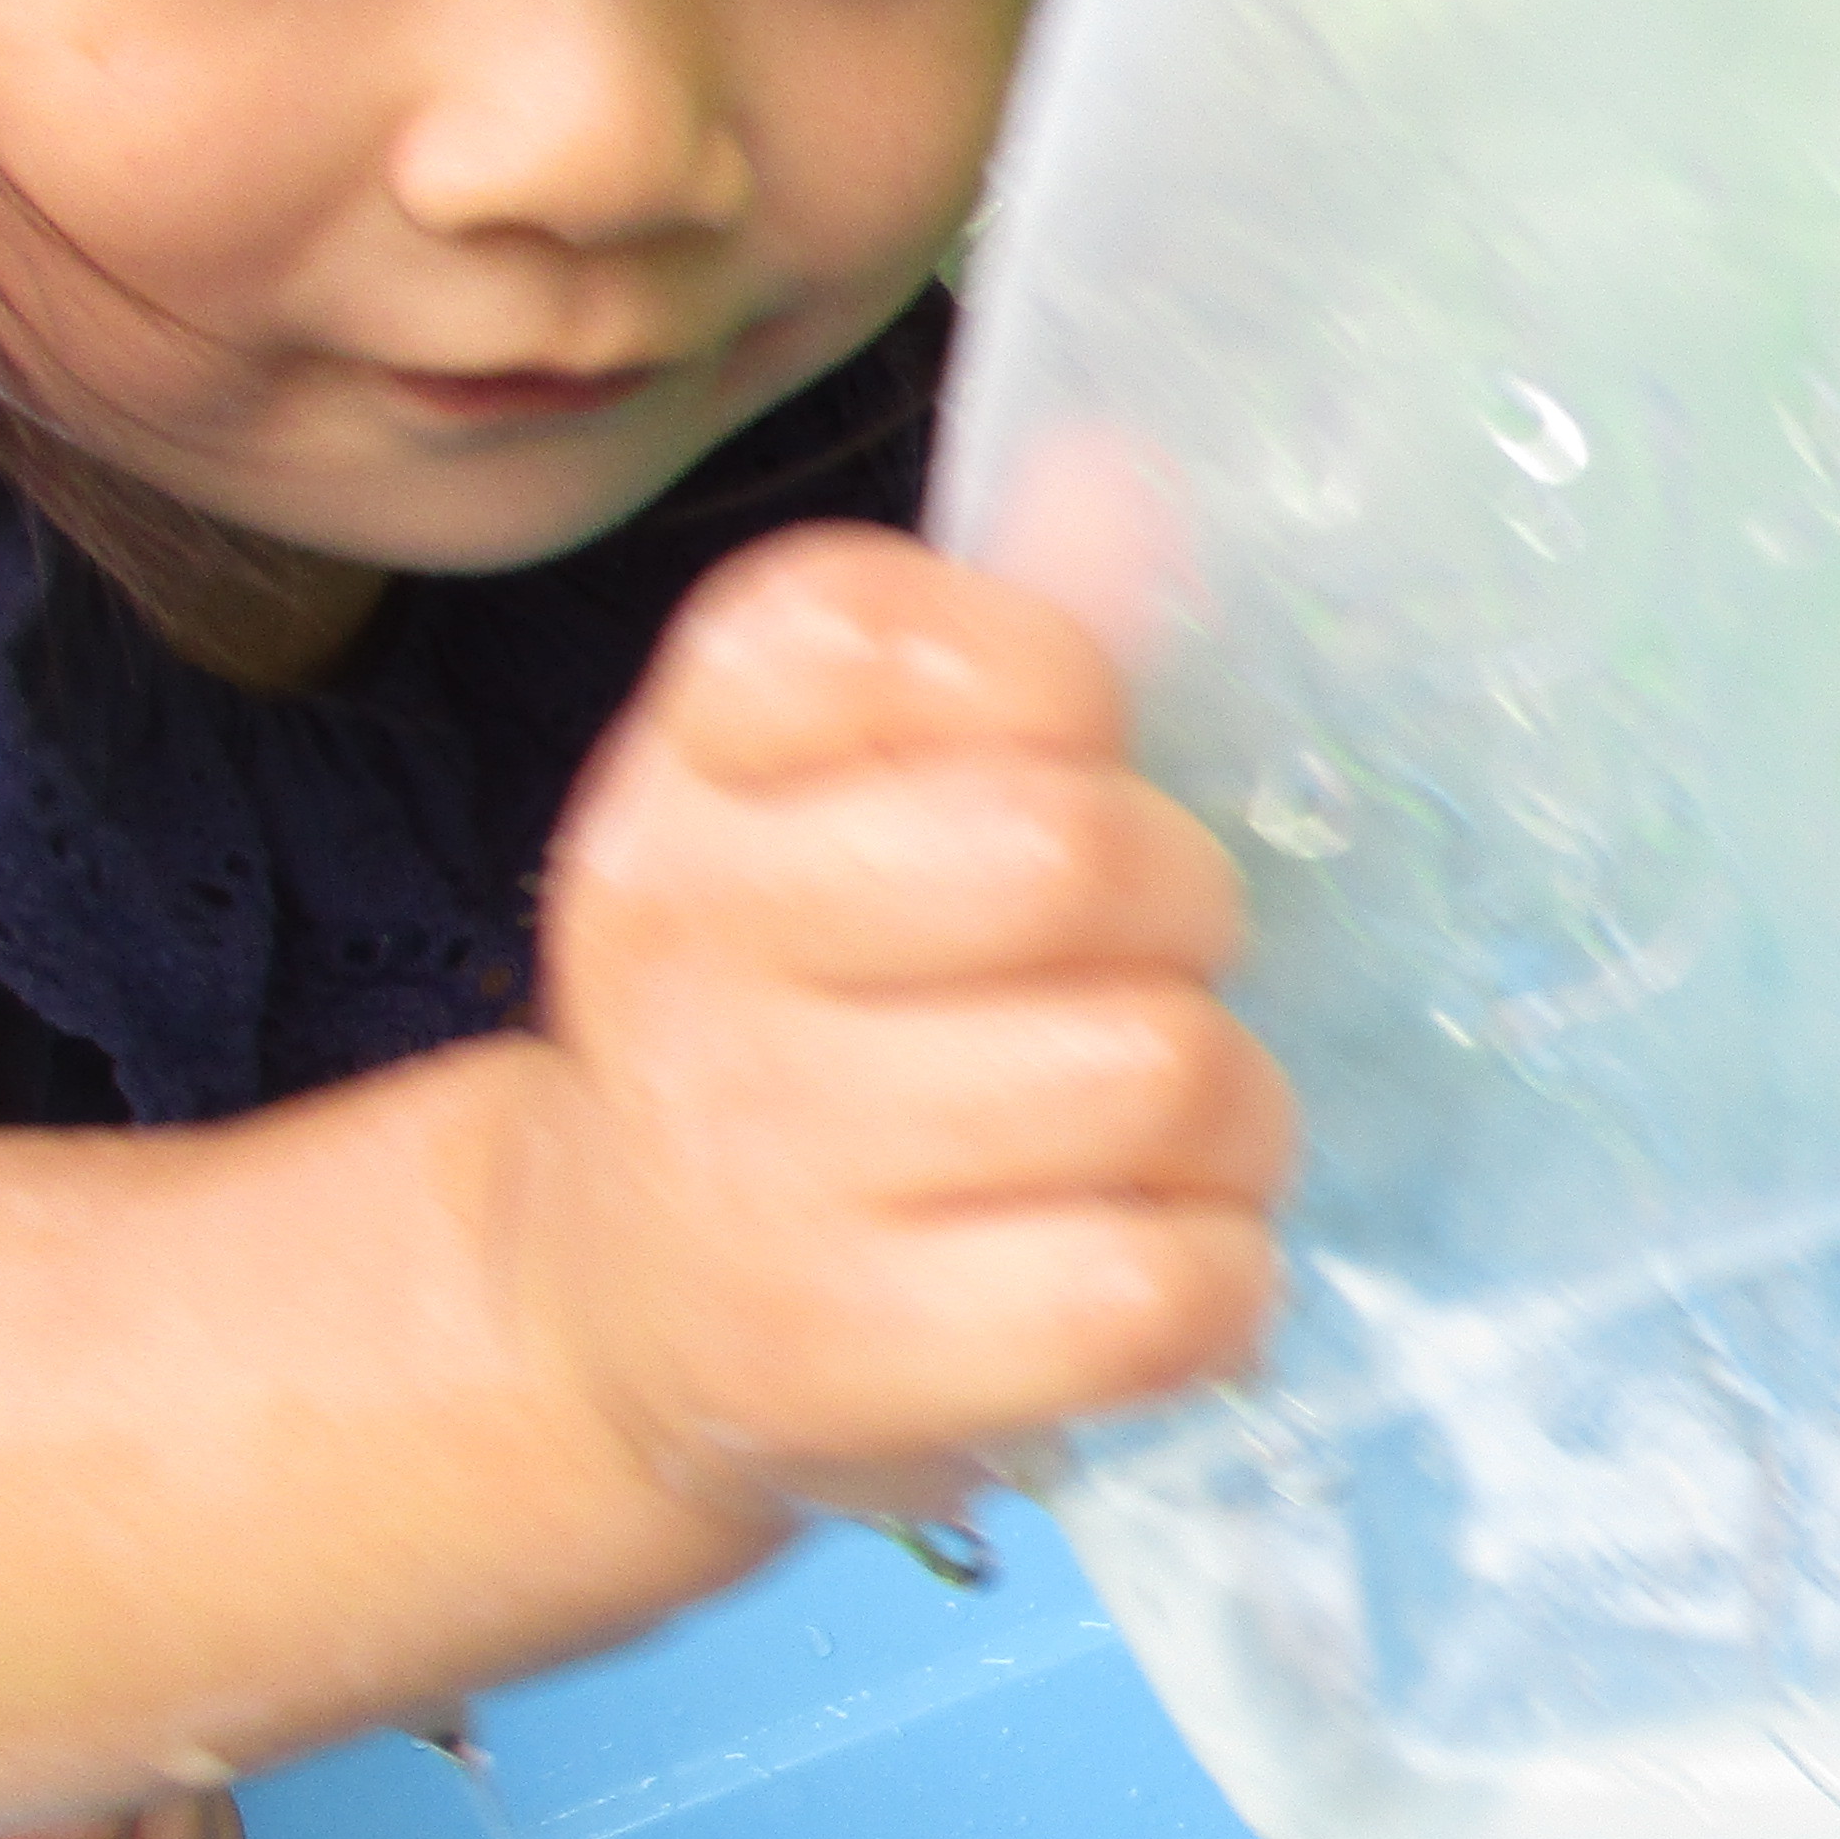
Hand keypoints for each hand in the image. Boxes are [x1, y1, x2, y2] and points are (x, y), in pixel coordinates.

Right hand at [510, 526, 1294, 1529]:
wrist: (611, 1311)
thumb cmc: (801, 1021)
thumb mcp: (847, 802)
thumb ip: (998, 643)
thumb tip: (1127, 479)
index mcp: (690, 773)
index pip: (911, 629)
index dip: (1058, 697)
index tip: (1046, 778)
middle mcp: (687, 948)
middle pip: (1075, 854)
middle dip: (1185, 916)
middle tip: (1137, 981)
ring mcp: (755, 1168)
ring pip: (1156, 1070)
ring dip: (1228, 1115)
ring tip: (1150, 1147)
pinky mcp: (846, 1359)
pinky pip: (1162, 1284)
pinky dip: (1218, 1279)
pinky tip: (1146, 1268)